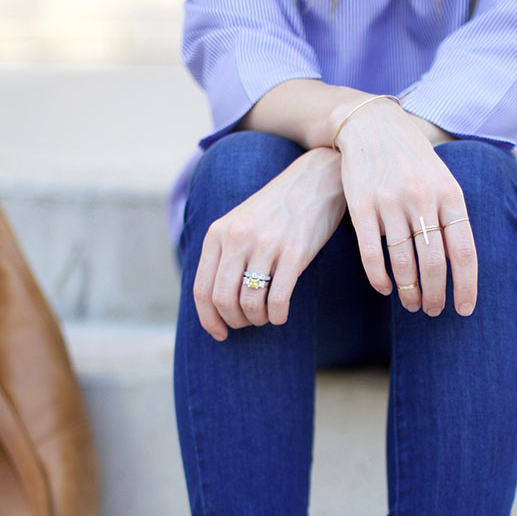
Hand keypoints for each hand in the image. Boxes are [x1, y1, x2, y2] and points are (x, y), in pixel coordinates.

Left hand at [193, 145, 345, 340]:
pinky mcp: (294, 253)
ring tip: (265, 316)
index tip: (220, 333)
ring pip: (250, 303)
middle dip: (234, 321)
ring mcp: (266, 245)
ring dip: (257, 319)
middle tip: (247, 323)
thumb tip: (214, 303)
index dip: (208, 319)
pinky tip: (280, 314)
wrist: (314, 182)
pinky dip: (278, 315)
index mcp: (218, 233)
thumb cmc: (275, 210)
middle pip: (223, 300)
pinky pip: (278, 299)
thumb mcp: (238, 224)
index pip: (202, 289)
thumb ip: (223, 255)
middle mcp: (237, 239)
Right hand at [334, 98, 476, 317]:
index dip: (465, 285)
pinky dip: (379, 277)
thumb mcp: (443, 178)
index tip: (463, 310)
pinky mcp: (362, 205)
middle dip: (435, 295)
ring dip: (409, 291)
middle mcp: (422, 199)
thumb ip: (452, 215)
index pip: (463, 250)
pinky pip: (372, 252)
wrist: (372, 124)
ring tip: (411, 305)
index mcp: (450, 194)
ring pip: (403, 262)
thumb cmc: (413, 158)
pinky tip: (385, 288)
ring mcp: (391, 202)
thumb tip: (463, 262)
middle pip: (433, 262)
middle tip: (433, 311)